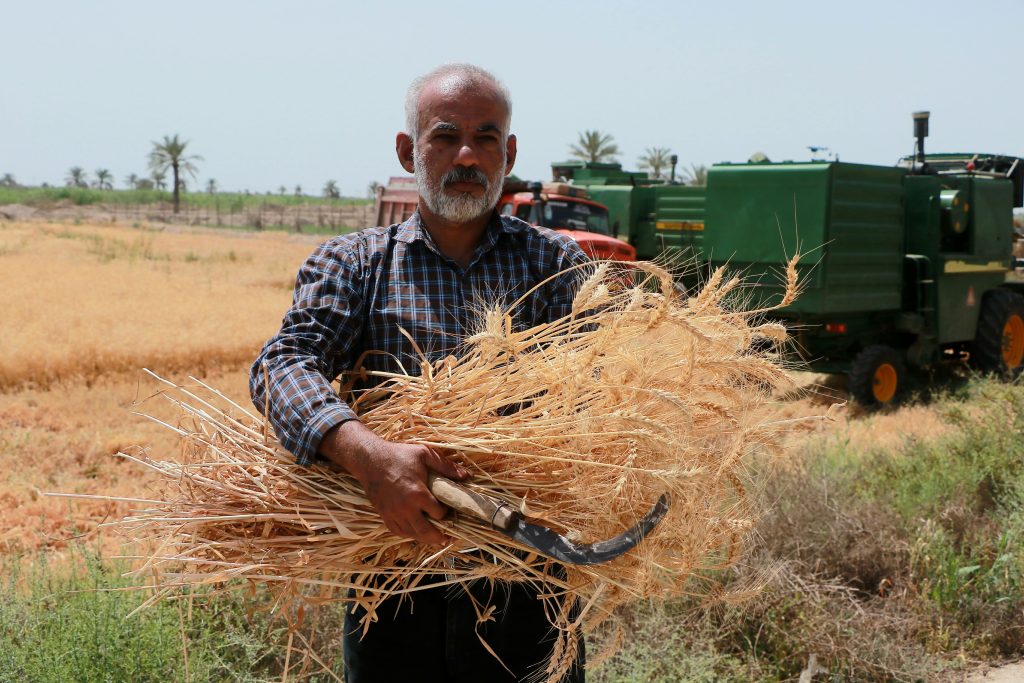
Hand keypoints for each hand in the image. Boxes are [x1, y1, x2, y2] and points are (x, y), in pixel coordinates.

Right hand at [320, 421, 468, 544]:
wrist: (369, 460)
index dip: (446, 513)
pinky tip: (417, 530)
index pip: (438, 513)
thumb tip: (466, 475)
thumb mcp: (424, 454)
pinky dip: (410, 534)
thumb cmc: (398, 455)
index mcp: (417, 494)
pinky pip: (399, 532)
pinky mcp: (384, 516)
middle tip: (448, 536)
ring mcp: (393, 514)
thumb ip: (446, 467)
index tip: (449, 508)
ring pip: (413, 535)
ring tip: (435, 535)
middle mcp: (405, 508)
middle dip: (440, 537)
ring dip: (426, 537)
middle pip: (426, 532)